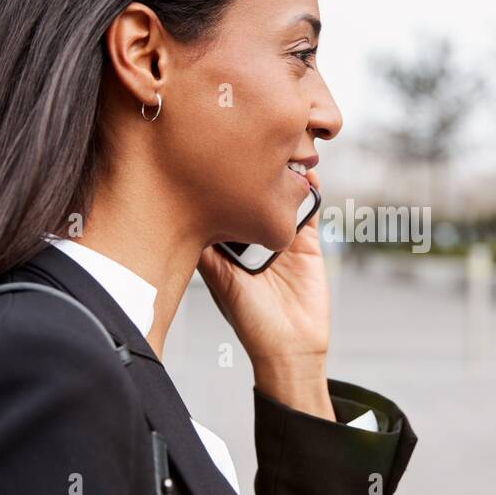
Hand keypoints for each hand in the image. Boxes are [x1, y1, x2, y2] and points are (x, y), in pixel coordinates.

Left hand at [196, 168, 334, 418]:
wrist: (291, 347)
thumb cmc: (252, 322)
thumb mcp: (221, 282)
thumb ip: (209, 251)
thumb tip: (184, 215)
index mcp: (228, 247)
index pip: (222, 205)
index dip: (219, 182)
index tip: (215, 157)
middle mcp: (254, 238)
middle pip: (254, 196)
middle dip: (254, 173)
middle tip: (251, 147)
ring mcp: (283, 239)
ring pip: (282, 198)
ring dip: (284, 176)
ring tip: (281, 153)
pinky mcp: (309, 244)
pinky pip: (311, 211)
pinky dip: (310, 191)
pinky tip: (306, 175)